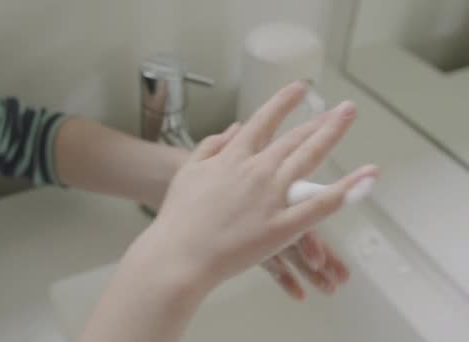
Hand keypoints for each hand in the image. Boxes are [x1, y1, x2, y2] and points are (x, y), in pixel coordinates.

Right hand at [133, 81, 377, 292]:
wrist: (179, 254)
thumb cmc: (179, 216)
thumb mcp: (188, 172)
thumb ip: (211, 147)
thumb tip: (234, 129)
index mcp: (233, 157)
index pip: (264, 120)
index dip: (284, 101)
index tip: (299, 88)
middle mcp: (257, 170)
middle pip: (294, 138)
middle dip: (320, 118)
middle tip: (342, 107)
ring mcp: (272, 197)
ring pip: (310, 159)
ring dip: (332, 134)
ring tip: (348, 117)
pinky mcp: (282, 226)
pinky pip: (320, 205)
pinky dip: (346, 190)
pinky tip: (367, 176)